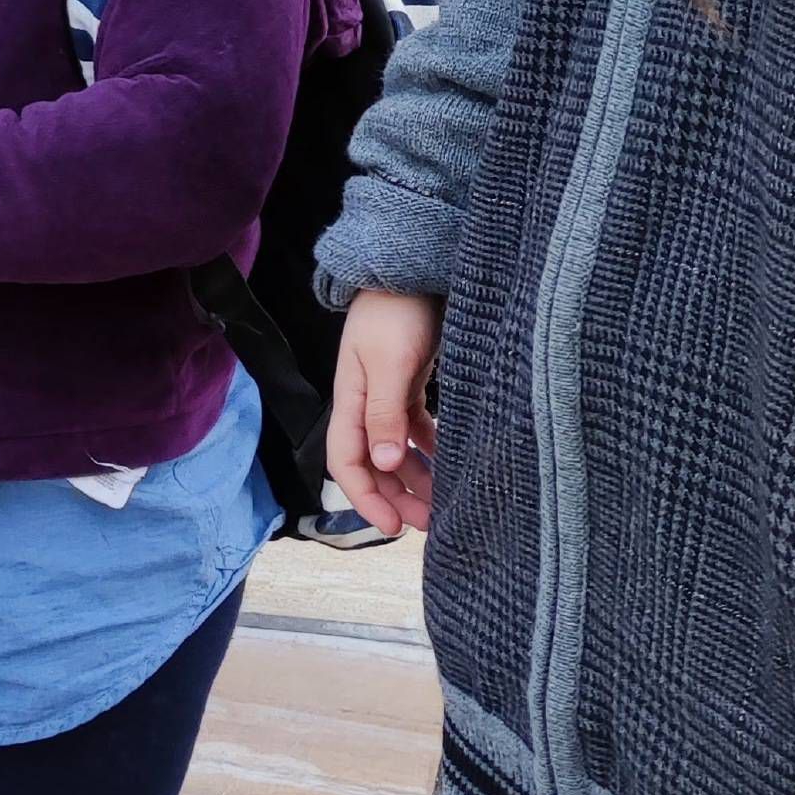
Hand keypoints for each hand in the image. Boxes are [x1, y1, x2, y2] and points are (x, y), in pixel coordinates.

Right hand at [327, 289, 442, 534]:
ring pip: (396, 448)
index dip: (365, 498)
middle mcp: (365, 402)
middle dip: (395, 495)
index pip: (346, 462)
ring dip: (415, 476)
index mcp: (350, 400)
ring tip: (442, 500)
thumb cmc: (396, 311)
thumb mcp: (389, 364)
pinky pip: (416, 427)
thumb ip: (384, 414)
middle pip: (373, 462)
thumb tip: (383, 463)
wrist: (410, 267)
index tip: (392, 528)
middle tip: (427, 523)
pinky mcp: (410, 381)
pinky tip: (448, 458)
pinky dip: (429, 446)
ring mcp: (387, 392)